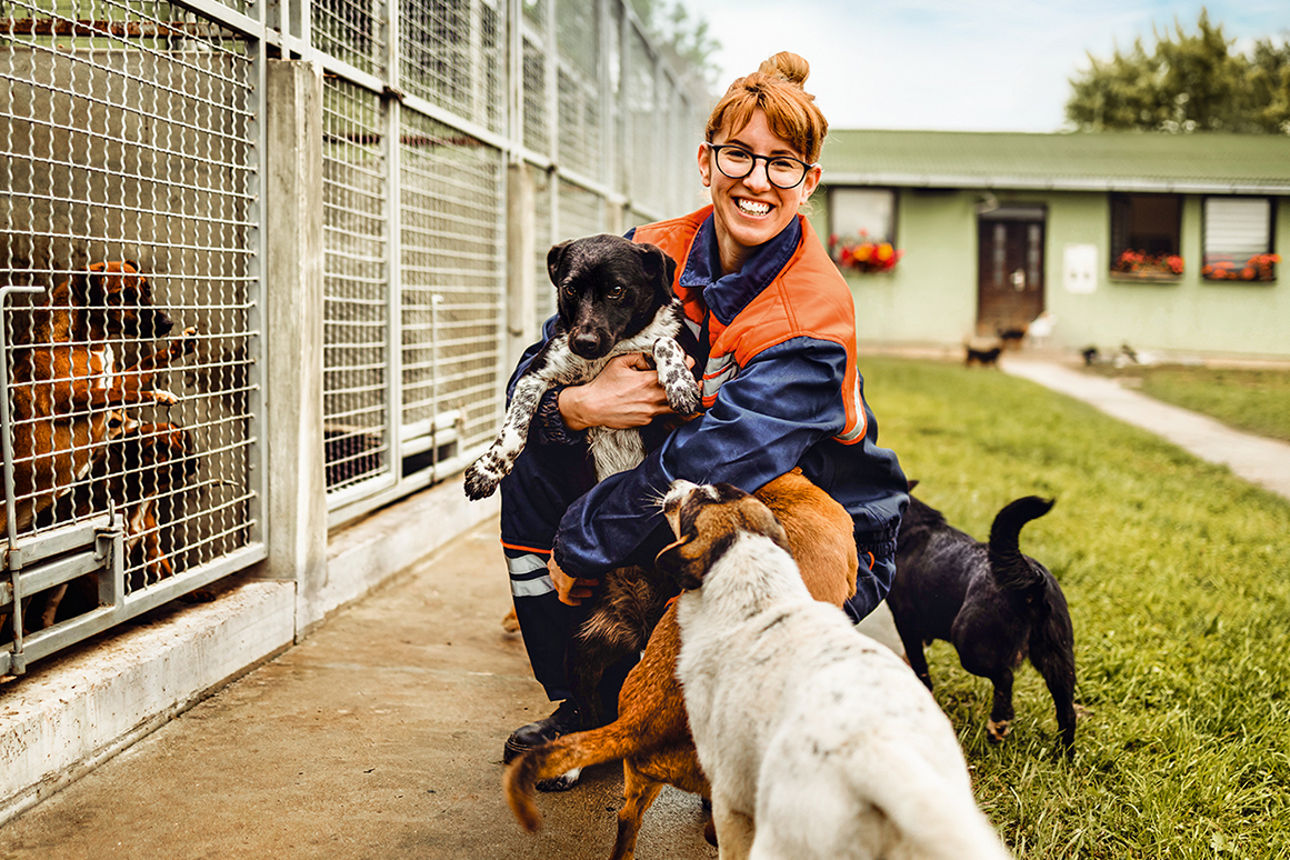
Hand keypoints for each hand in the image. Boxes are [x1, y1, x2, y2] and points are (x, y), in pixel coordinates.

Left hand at [549, 556, 598, 605]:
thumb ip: (589, 555)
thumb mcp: (583, 551)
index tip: (585, 573)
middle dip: (583, 581)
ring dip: (579, 590)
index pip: (568, 565)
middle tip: (593, 582)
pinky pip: (565, 597)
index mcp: (560, 555)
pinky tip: (578, 603)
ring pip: (567, 587)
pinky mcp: (561, 586)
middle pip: (568, 577)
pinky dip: (572, 600)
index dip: (579, 570)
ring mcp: (557, 577)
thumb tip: (601, 553)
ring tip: (590, 593)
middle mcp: (556, 567)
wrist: (571, 552)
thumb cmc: (577, 548)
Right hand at [559, 353, 693, 430]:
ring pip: (674, 407)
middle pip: (680, 392)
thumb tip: (652, 359)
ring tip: (679, 392)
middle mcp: (652, 398)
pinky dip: (662, 408)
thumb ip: (639, 357)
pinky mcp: (645, 421)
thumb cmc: (604, 385)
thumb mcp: (619, 363)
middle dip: (688, 384)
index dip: (686, 366)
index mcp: (648, 381)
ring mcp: (650, 412)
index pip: (675, 373)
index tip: (688, 362)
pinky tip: (658, 402)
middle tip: (689, 378)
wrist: (592, 407)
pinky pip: (660, 414)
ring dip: (678, 399)